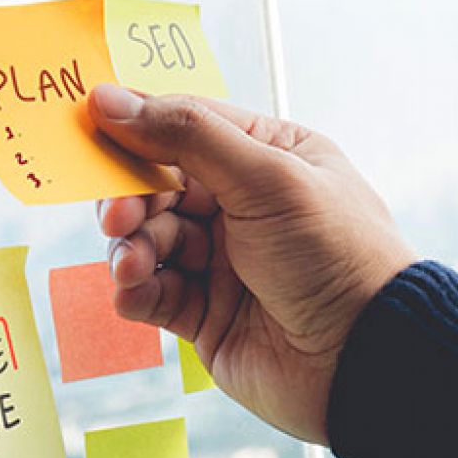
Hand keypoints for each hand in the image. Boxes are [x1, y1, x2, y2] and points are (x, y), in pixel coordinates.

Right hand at [89, 84, 415, 444]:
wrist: (367, 358)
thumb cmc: (334, 253)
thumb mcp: (267, 178)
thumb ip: (187, 136)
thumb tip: (111, 99)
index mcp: (266, 158)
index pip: (188, 127)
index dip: (138, 124)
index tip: (90, 124)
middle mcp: (241, 205)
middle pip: (159, 186)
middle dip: (132, 198)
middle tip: (119, 215)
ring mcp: (222, 261)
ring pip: (150, 240)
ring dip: (132, 249)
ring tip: (134, 265)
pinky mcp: (206, 312)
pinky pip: (153, 293)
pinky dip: (137, 292)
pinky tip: (136, 294)